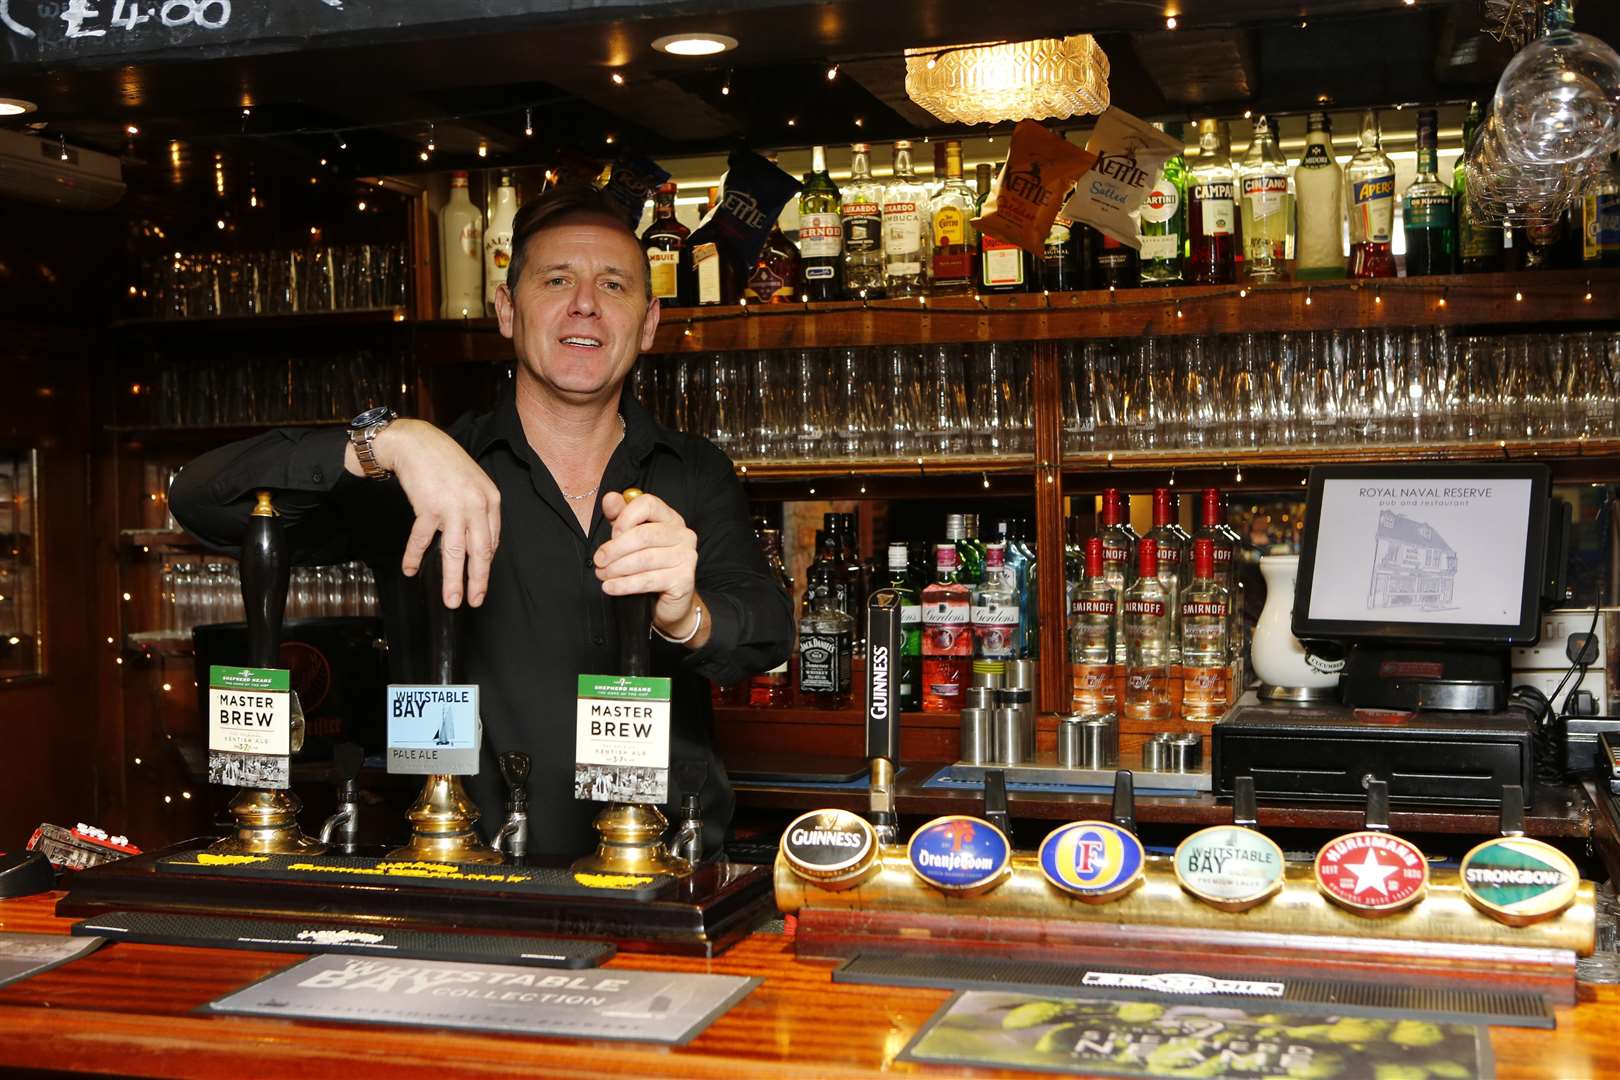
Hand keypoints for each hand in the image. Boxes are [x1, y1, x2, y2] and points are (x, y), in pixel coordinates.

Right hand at [346, 418, 500, 607]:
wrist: (416, 442)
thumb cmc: (444, 463)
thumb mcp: (473, 483)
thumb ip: (479, 512)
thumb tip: (478, 543)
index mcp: (490, 499)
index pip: (492, 541)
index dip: (485, 565)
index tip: (481, 583)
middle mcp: (476, 504)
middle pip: (479, 551)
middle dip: (477, 581)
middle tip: (474, 601)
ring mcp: (453, 506)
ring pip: (455, 552)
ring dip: (452, 579)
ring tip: (451, 600)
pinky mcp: (429, 507)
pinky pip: (422, 539)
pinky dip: (414, 556)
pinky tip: (410, 569)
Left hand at [595, 490, 703, 642]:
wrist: (669, 602)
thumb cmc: (648, 566)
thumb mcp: (631, 537)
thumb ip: (620, 516)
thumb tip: (610, 497)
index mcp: (671, 518)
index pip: (648, 504)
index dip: (625, 517)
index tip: (611, 534)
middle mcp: (683, 534)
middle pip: (644, 535)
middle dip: (615, 549)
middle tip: (599, 560)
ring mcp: (687, 557)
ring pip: (644, 559)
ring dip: (617, 568)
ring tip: (601, 575)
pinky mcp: (684, 580)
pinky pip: (648, 580)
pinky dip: (624, 585)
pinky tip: (610, 587)